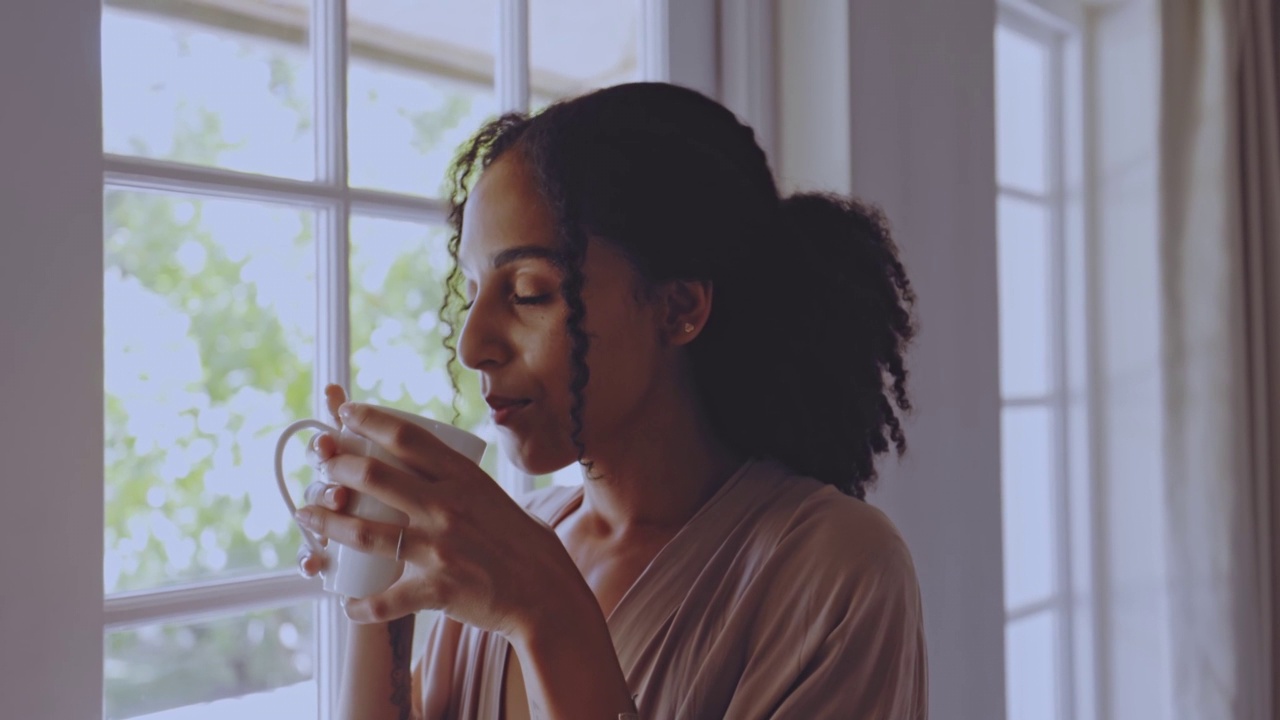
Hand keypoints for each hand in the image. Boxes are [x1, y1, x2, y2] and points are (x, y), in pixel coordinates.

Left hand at [293, 402, 582, 640]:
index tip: (343, 410)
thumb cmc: (525, 544)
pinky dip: (362, 605)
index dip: (368, 418)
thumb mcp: (493, 496)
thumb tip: (421, 466)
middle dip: (336, 463)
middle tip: (319, 460)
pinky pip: (387, 599)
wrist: (548, 594)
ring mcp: (440, 548)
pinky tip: (347, 603)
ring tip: (305, 513)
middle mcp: (448, 506)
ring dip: (328, 521)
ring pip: (366, 531)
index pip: (407, 435)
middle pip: (375, 475)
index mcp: (464, 477)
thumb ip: (458, 482)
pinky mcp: (438, 588)